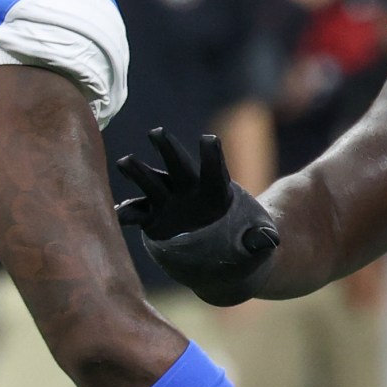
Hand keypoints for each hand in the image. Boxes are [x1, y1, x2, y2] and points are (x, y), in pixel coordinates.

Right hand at [115, 129, 279, 304]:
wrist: (218, 255)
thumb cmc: (241, 242)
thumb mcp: (256, 242)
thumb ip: (259, 239)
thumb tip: (270, 240)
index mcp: (216, 189)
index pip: (215, 169)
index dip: (212, 155)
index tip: (209, 139)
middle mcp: (189, 188)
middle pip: (178, 163)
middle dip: (168, 148)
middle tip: (156, 132)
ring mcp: (168, 201)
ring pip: (151, 181)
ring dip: (138, 171)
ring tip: (124, 162)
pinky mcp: (152, 218)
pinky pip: (137, 212)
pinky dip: (127, 212)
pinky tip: (117, 214)